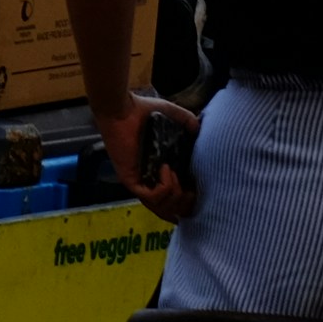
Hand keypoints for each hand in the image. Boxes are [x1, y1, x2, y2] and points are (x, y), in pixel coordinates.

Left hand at [108, 87, 202, 215]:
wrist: (123, 109)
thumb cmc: (144, 111)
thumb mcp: (173, 115)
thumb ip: (188, 121)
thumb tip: (199, 130)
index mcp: (161, 172)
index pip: (176, 201)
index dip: (189, 202)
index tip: (198, 189)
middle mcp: (151, 181)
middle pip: (170, 212)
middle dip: (185, 205)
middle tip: (190, 190)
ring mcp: (141, 183)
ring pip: (161, 208)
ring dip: (175, 196)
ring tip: (177, 178)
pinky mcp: (131, 181)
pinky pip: (151, 197)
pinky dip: (165, 187)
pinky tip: (166, 169)